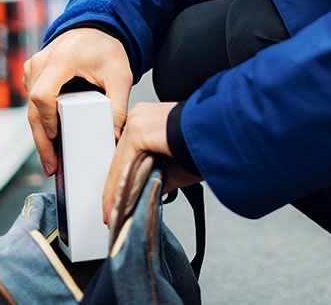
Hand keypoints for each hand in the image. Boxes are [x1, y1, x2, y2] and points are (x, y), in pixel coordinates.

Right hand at [24, 27, 132, 175]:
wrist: (94, 29)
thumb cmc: (104, 48)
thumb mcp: (120, 75)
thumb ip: (119, 104)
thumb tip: (115, 133)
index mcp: (61, 60)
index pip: (42, 94)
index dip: (46, 119)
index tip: (57, 137)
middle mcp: (41, 62)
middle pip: (32, 107)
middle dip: (41, 140)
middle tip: (51, 166)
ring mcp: (33, 68)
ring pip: (30, 107)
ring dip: (40, 133)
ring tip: (52, 161)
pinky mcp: (33, 75)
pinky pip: (33, 102)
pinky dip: (41, 121)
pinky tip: (52, 141)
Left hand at [101, 102, 201, 224]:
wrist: (219, 135)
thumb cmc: (202, 147)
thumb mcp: (173, 166)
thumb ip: (155, 176)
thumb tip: (143, 194)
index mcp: (146, 120)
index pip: (126, 155)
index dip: (119, 181)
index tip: (116, 202)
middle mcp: (139, 116)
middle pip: (120, 159)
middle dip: (115, 189)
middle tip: (111, 214)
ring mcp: (137, 121)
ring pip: (120, 163)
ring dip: (116, 193)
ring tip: (113, 215)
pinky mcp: (139, 131)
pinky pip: (124, 165)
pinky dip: (120, 188)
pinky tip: (117, 205)